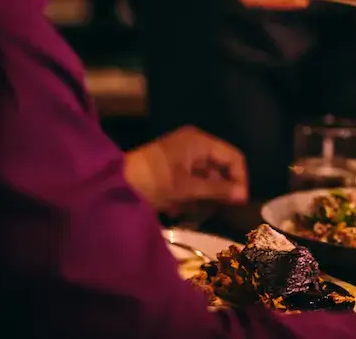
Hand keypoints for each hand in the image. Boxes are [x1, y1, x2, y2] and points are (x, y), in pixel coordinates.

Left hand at [124, 126, 247, 212]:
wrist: (113, 184)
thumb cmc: (152, 181)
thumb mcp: (187, 188)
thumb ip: (217, 190)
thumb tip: (243, 195)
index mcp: (200, 142)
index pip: (233, 157)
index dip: (239, 179)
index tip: (238, 203)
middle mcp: (194, 144)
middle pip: (220, 168)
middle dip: (217, 192)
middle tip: (211, 211)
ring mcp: (183, 155)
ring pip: (206, 178)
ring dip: (201, 198)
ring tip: (188, 212)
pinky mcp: (173, 167)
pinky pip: (192, 181)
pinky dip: (188, 196)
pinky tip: (175, 209)